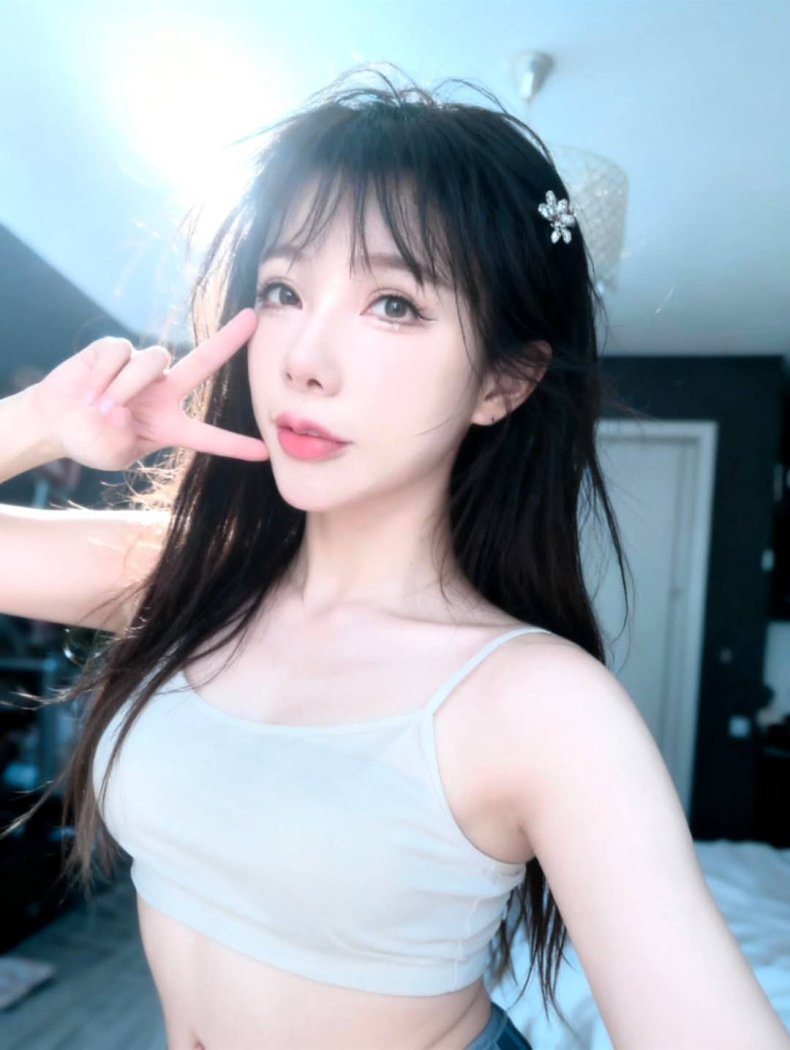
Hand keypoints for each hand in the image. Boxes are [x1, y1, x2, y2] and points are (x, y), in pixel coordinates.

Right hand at [26, 309, 268, 471]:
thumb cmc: (91, 441)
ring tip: (100, 408)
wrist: (56, 422)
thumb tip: (125, 412)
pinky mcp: (115, 350)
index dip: (233, 445)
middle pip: (204, 362)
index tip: (263, 452)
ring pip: (152, 360)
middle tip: (253, 319)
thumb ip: (123, 442)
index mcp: (170, 425)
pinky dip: (103, 374)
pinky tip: (89, 387)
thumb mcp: (113, 455)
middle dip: (228, 340)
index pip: (207, 437)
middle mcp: (163, 392)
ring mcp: (142, 368)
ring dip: (125, 386)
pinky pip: (120, 353)